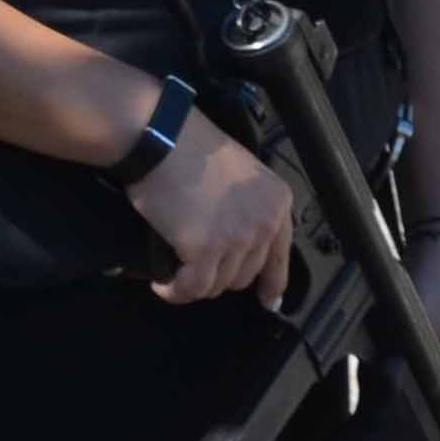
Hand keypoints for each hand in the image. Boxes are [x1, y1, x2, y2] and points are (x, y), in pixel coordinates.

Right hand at [129, 107, 296, 309]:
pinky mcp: (203, 249)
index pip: (279, 256)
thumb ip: (249, 204)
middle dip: (220, 277)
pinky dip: (175, 291)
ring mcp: (235, 238)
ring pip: (219, 284)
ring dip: (195, 285)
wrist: (160, 138)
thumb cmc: (191, 146)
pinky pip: (192, 286)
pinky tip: (162, 286)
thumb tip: (237, 237)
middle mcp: (263, 224)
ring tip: (174, 278)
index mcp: (277, 203)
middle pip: (245, 274)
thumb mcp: (240, 172)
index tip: (266, 302)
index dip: (272, 284)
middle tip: (195, 269)